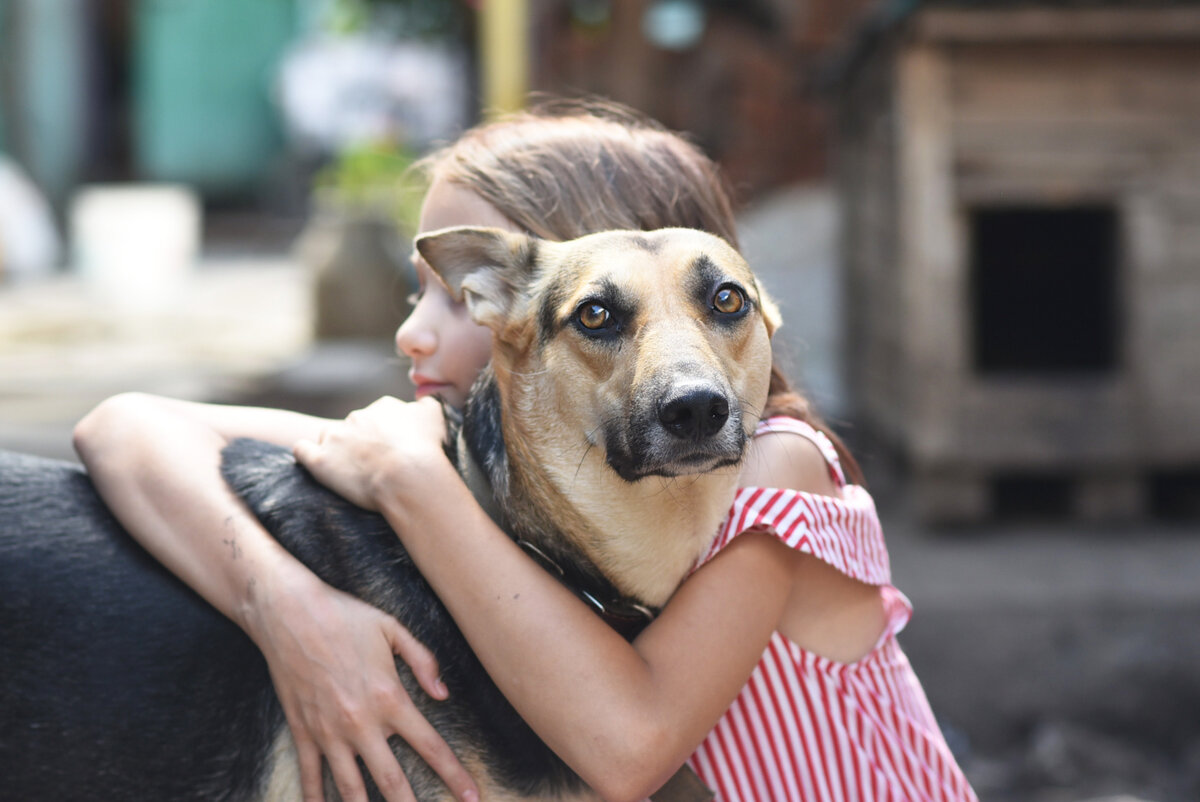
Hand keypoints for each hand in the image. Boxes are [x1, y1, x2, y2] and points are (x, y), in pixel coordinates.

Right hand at [247, 567, 478, 801]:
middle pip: (393, 780)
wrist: (289, 613)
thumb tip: (444, 694)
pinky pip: (311, 775)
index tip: (472, 797)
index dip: (454, 776)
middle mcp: (362, 723)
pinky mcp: (303, 731)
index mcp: (391, 698)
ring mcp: (329, 731)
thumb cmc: (345, 616)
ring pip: (351, 789)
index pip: (431, 747)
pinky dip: (316, 799)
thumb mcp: (393, 629)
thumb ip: (424, 661)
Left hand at [293, 397, 447, 511]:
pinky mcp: (320, 460)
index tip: (392, 450)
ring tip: (349, 469)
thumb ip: (428, 404)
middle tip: (376, 465)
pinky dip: (307, 455)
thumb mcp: (436, 416)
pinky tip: (315, 463)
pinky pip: (302, 450)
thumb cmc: (426, 449)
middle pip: (353, 427)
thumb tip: (424, 402)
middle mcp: (357, 417)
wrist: (409, 476)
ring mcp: (336, 438)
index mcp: (383, 407)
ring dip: (336, 449)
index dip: (384, 434)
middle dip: (361, 443)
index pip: (379, 416)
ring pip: (329, 437)